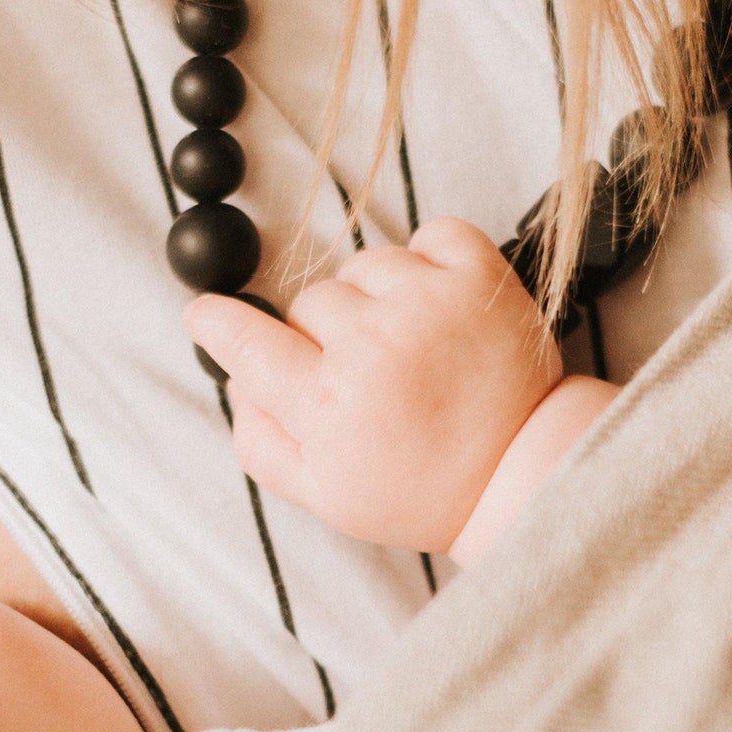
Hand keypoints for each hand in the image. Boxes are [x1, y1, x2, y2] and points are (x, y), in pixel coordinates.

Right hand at [185, 220, 559, 551]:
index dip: (219, 324)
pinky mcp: (478, 277)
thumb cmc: (421, 490)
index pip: (247, 344)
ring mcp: (427, 305)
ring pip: (364, 267)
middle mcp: (371, 349)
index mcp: (327, 407)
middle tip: (367, 374)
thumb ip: (264, 443)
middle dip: (326, 334)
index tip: (207, 315)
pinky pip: (431, 235)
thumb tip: (235, 384)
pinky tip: (440, 304)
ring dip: (378, 297)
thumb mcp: (327, 495)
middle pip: (308, 304)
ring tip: (412, 345)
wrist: (524, 475)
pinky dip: (431, 259)